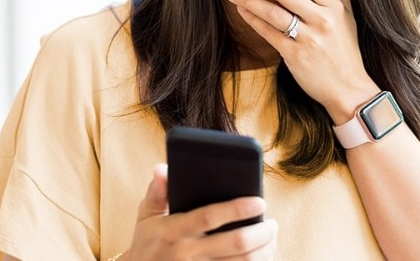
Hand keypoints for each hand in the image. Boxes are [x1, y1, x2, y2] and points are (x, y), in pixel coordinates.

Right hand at [123, 164, 276, 260]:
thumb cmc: (148, 242)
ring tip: (271, 239)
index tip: (260, 201)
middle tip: (273, 224)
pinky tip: (263, 255)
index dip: (237, 209)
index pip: (209, 217)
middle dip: (261, 232)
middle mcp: (187, 253)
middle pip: (235, 244)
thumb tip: (162, 168)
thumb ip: (157, 192)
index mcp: (174, 230)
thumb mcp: (146, 216)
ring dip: (264, 251)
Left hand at [226, 0, 380, 122]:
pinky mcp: (295, 56)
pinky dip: (254, 20)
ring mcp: (309, 39)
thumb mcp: (348, 14)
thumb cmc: (346, 48)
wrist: (348, 88)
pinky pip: (269, 33)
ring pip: (273, 12)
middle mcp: (322, 20)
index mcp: (334, 7)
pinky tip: (242, 11)